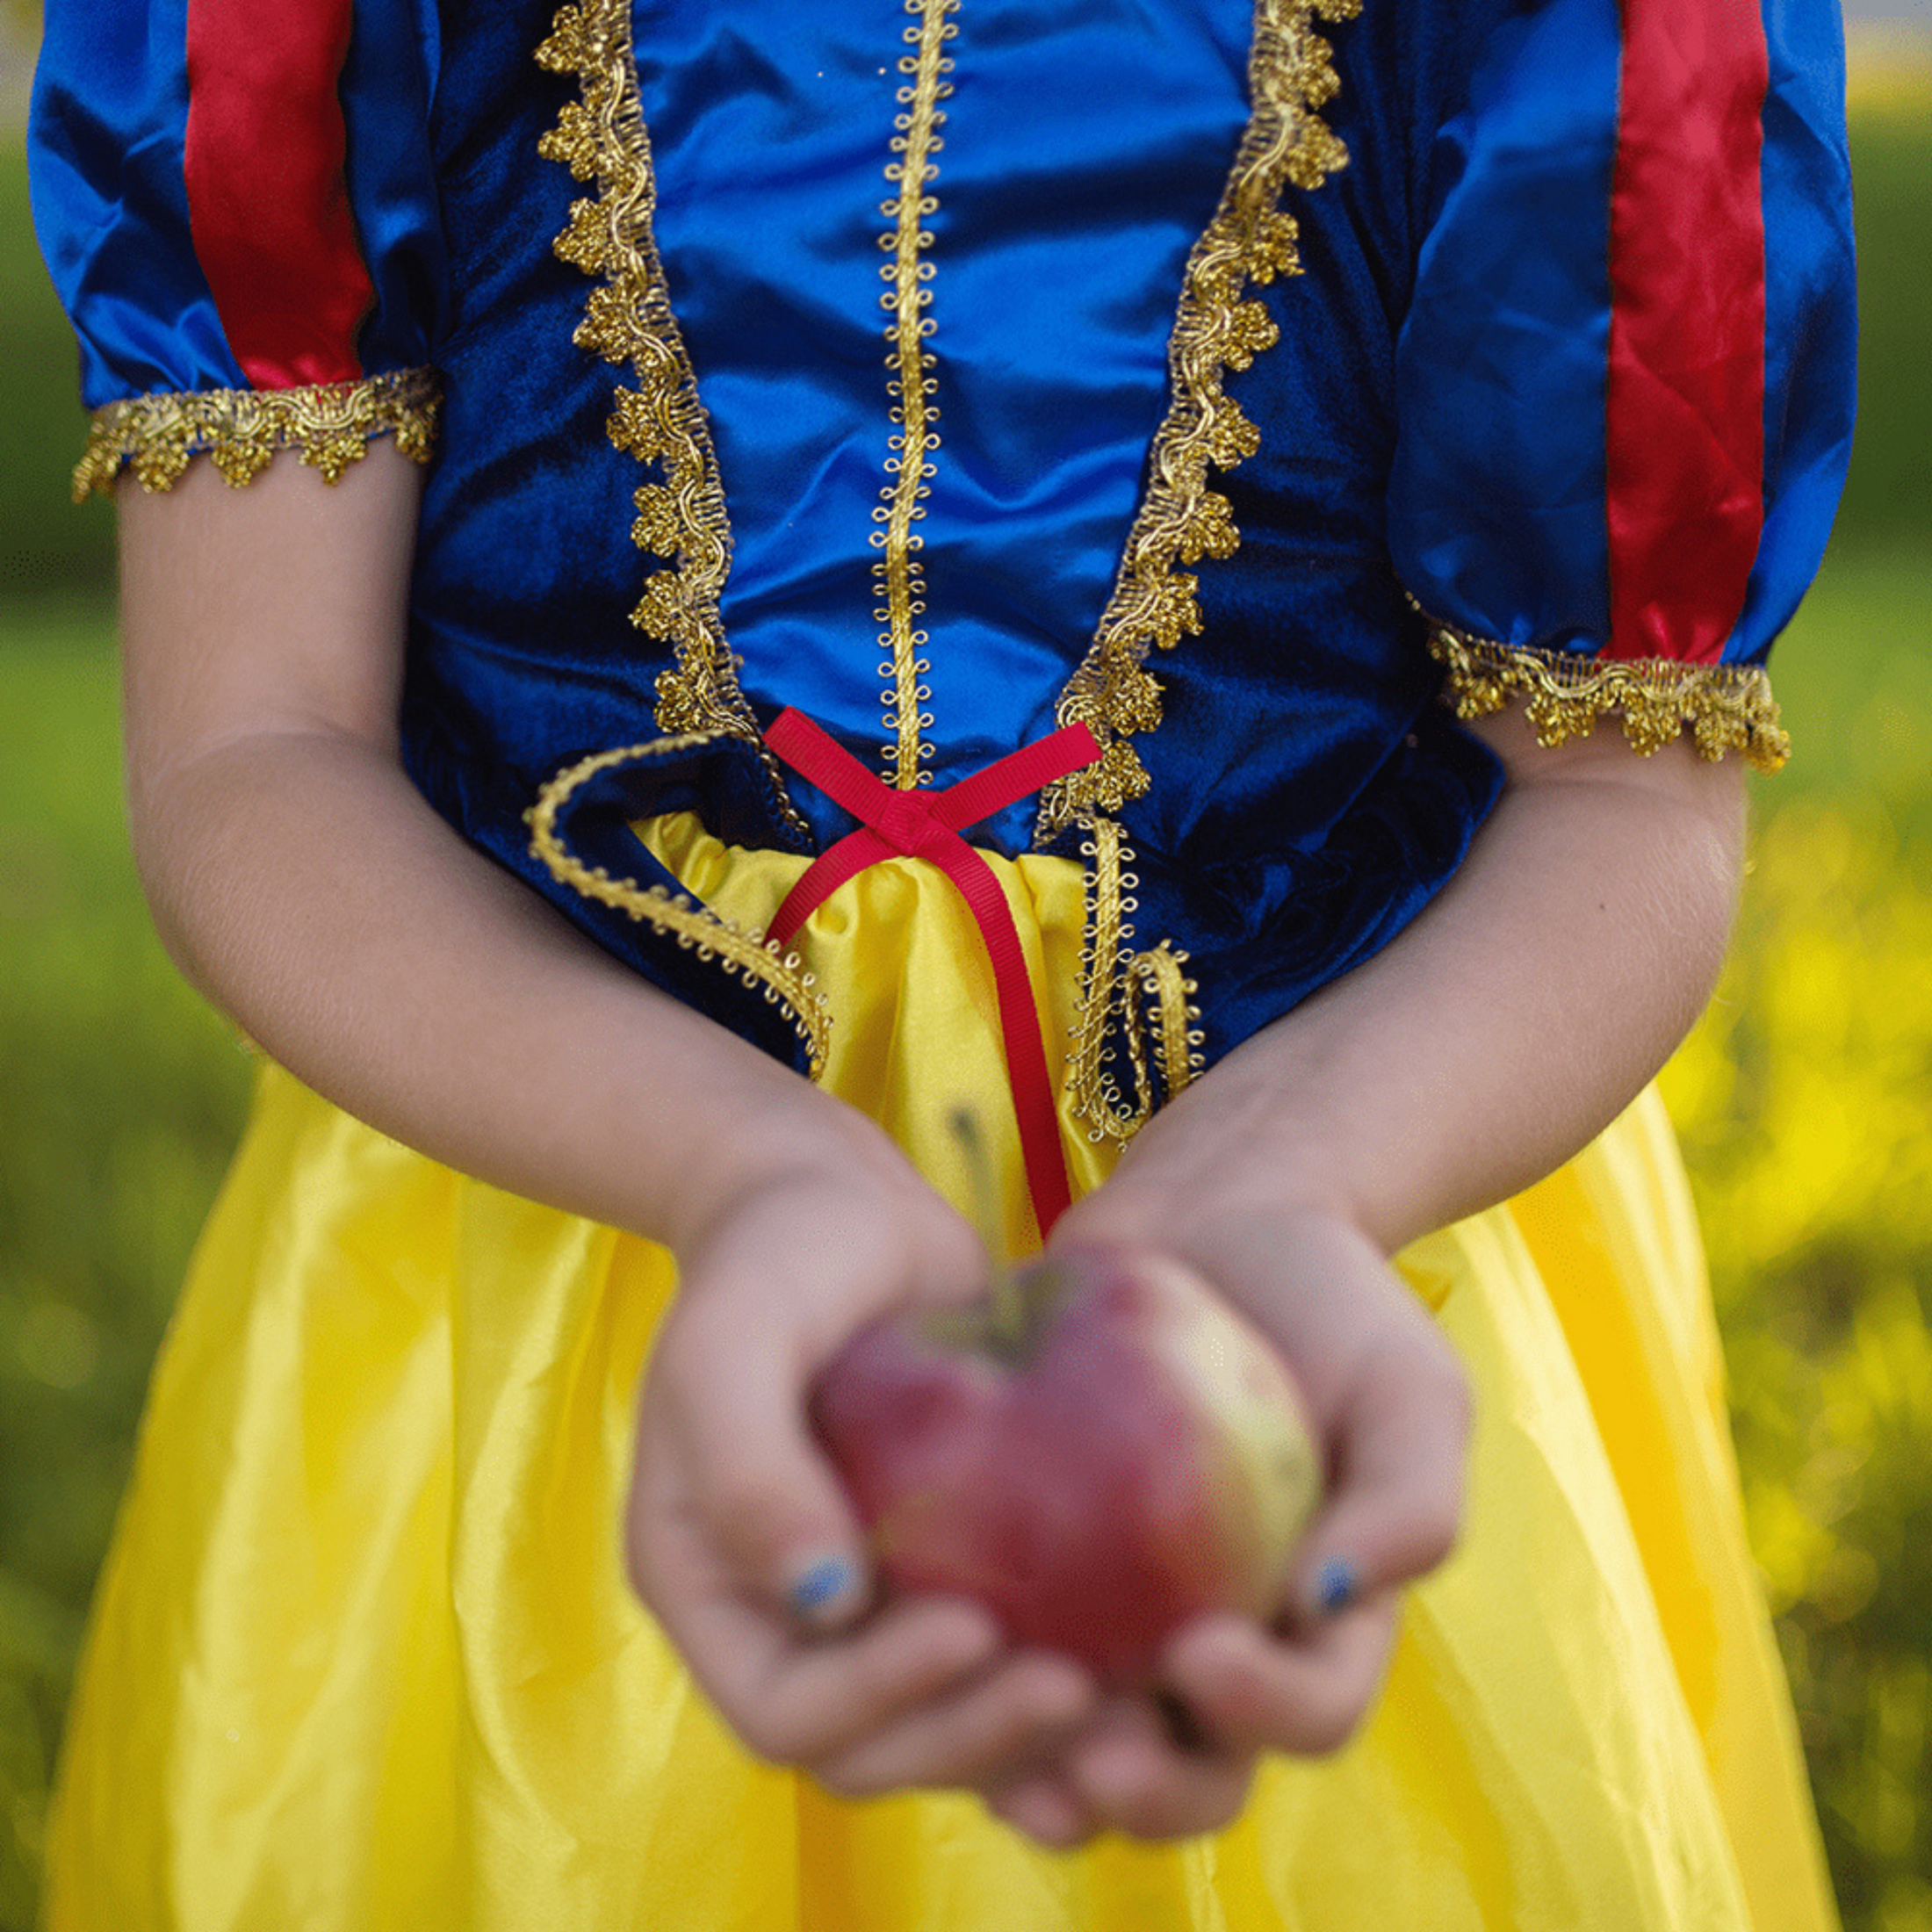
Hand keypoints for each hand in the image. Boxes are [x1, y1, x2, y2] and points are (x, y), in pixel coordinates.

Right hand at [626, 1126, 1105, 1807]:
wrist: (846, 1204)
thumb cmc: (775, 1256)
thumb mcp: (732, 1336)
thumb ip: (746, 1464)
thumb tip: (819, 1599)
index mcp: (710, 1589)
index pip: (785, 1710)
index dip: (876, 1700)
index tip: (973, 1630)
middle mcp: (788, 1622)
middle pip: (874, 1750)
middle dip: (972, 1737)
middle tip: (1078, 1686)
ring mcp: (872, 1607)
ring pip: (947, 1730)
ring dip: (1028, 1737)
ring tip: (1126, 1691)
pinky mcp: (951, 1574)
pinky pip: (1001, 1665)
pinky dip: (1062, 1683)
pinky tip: (1144, 1658)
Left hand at [981, 1149, 1468, 1845]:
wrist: (1215, 1212)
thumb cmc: (1326, 1298)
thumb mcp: (1407, 1383)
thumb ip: (1410, 1497)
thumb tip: (1331, 1602)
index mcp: (1321, 1623)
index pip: (1309, 1710)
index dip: (1262, 1711)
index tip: (1202, 1652)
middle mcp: (1220, 1642)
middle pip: (1193, 1774)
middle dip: (1146, 1791)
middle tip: (1092, 1758)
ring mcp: (1122, 1617)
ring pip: (1086, 1750)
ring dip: (1049, 1779)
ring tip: (1005, 1765)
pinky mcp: (1035, 1574)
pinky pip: (998, 1661)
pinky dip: (967, 1689)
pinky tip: (923, 1671)